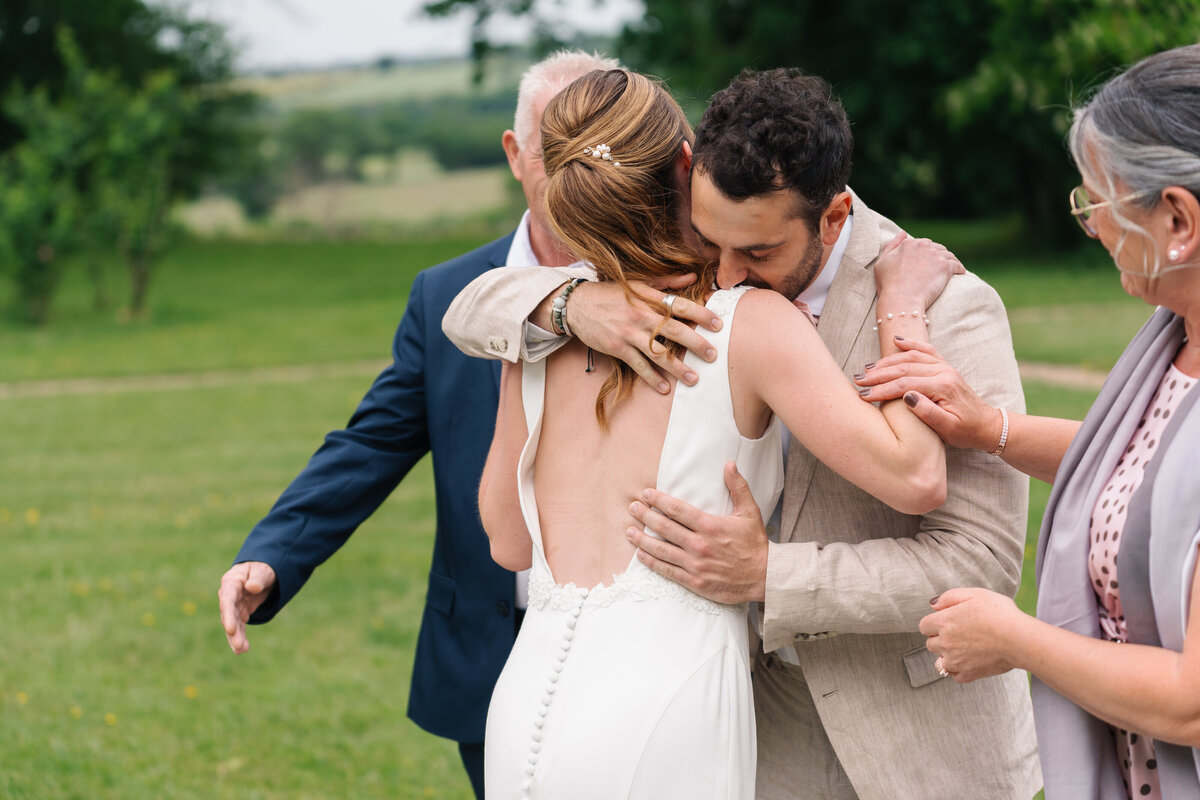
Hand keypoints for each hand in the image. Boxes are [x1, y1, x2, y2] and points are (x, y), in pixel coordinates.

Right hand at [218, 561, 276, 653]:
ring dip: (236, 637)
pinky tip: (243, 649)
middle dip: (233, 631)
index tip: (230, 629)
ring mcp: (233, 605)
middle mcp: (229, 595)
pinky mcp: (240, 612)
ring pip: (232, 623)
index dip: (228, 615)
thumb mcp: (263, 570)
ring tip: (241, 650)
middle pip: (229, 615)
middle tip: (239, 645)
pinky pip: (239, 626)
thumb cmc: (261, 567)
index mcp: (232, 582)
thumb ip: (258, 578)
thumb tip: (252, 587)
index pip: (228, 599)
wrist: (261, 571)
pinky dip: (240, 637)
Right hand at [568, 274, 721, 393]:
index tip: (718, 324)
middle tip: (713, 356)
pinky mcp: (617, 348)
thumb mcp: (637, 283)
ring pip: (657, 352)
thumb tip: (693, 276)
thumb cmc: (609, 293)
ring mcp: (628, 333)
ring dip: (676, 367)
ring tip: (693, 379)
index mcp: (648, 298)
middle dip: (695, 344)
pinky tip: (664, 388)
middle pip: (674, 331)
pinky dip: (651, 377)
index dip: (701, 314)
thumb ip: (667, 282)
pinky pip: (638, 365)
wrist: (576, 305)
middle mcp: (640, 315)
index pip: (680, 306)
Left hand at [625, 463, 767, 602]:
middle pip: (665, 528)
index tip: (646, 494)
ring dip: (642, 540)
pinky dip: (652, 562)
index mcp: (710, 526)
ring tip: (629, 531)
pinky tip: (641, 555)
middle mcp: (699, 545)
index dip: (659, 500)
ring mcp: (695, 564)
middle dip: (646, 516)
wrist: (765, 577)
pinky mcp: (695, 581)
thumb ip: (738, 487)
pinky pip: (668, 570)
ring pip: (662, 550)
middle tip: (632, 508)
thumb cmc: (755, 544)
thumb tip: (729, 464)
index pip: (677, 509)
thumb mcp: (750, 512)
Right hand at [853, 339, 1003, 451]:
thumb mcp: (948, 429)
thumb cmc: (965, 431)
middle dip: (878, 374)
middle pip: (904, 368)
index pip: (905, 384)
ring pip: (911, 357)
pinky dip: (910, 344)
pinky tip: (896, 341)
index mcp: (943, 387)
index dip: (882, 390)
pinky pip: (925, 350)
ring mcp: (944, 367)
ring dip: (887, 361)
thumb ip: (928, 413)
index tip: (863, 395)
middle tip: (857, 379)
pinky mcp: (944, 367)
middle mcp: (943, 372)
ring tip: (867, 368)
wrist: (986, 425)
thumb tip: (907, 397)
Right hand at [874, 232, 964, 310]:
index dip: (924, 252)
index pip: (922, 244)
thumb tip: (903, 232)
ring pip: (948, 255)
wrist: (901, 300)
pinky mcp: (946, 267)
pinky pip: (957, 265)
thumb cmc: (888, 285)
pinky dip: (959, 268)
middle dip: (938, 255)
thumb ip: (892, 245)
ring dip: (950, 260)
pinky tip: (960, 273)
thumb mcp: (882, 262)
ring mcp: (935, 255)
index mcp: (908, 244)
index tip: (926, 262)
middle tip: (939, 266)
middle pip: (936, 247)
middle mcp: (923, 246)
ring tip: (951, 269)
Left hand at [919, 587, 1025, 682]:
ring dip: (948, 656)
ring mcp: (956, 661)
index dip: (934, 623)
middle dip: (940, 639)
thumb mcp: (974, 594)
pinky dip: (960, 670)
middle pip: (930, 644)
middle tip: (959, 634)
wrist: (1019, 639)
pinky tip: (971, 662)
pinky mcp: (969, 674)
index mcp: (944, 622)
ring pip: (940, 662)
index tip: (947, 621)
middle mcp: (946, 642)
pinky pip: (955, 676)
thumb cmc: (1000, 613)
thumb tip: (933, 604)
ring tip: (965, 649)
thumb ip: (949, 597)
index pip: (924, 626)